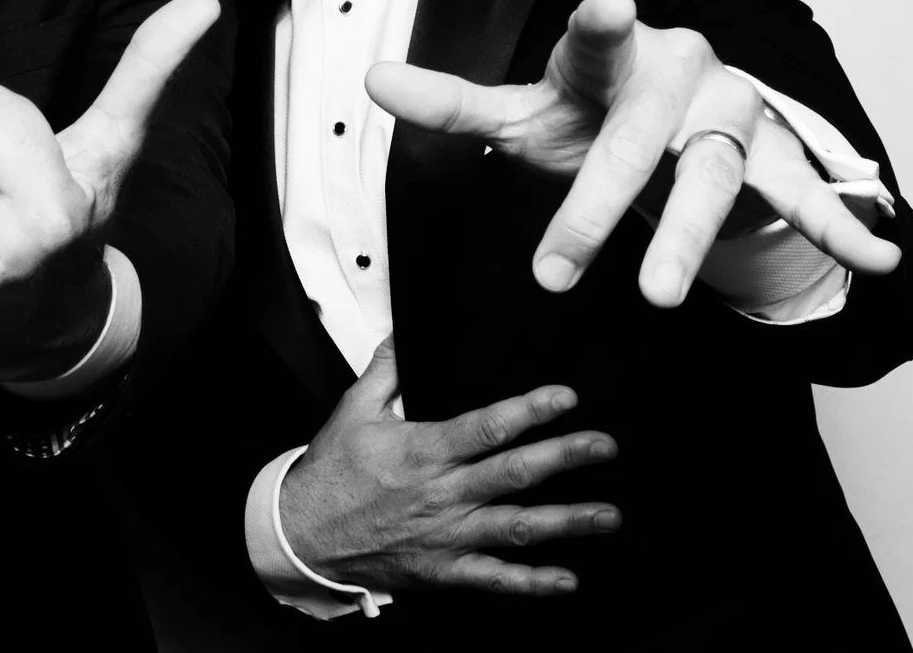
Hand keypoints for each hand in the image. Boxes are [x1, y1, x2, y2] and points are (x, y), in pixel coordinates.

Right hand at [282, 337, 618, 598]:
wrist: (304, 535)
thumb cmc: (331, 472)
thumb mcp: (353, 409)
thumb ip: (387, 368)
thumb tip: (402, 329)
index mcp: (424, 450)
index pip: (487, 426)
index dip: (531, 410)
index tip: (566, 397)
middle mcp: (442, 493)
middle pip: (514, 473)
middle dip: (566, 458)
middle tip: (605, 446)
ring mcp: (446, 534)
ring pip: (516, 527)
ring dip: (566, 521)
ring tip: (608, 514)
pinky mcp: (444, 569)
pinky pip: (493, 578)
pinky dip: (531, 582)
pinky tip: (566, 579)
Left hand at [365, 0, 901, 305]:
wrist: (678, 120)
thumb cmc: (593, 113)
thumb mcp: (525, 111)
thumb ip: (453, 103)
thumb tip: (371, 81)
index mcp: (610, 56)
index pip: (593, 43)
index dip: (599, 27)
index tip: (607, 4)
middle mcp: (676, 75)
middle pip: (635, 142)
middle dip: (595, 207)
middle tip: (554, 270)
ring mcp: (730, 117)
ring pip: (710, 179)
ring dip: (686, 239)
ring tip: (655, 296)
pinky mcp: (774, 158)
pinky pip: (804, 197)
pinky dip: (841, 228)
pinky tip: (878, 262)